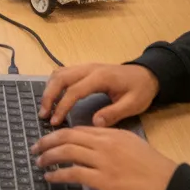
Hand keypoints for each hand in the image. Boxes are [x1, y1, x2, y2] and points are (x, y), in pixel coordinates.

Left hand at [33, 127, 176, 189]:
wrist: (170, 185)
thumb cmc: (155, 168)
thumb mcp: (132, 144)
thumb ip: (112, 140)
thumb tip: (94, 142)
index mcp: (111, 133)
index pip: (78, 129)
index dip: (60, 134)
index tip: (49, 138)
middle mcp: (104, 143)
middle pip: (68, 136)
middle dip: (48, 141)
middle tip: (35, 147)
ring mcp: (104, 161)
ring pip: (67, 151)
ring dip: (49, 155)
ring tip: (39, 161)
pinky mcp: (105, 180)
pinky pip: (74, 173)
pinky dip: (59, 174)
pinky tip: (51, 177)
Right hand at [39, 63, 159, 126]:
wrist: (146, 74)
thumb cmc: (140, 90)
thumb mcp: (133, 104)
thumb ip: (114, 113)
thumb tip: (94, 123)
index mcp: (100, 77)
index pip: (74, 90)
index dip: (62, 106)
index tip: (55, 122)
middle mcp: (89, 68)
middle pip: (61, 77)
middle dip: (49, 96)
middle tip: (43, 114)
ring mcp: (85, 67)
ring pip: (59, 73)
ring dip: (49, 89)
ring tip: (45, 108)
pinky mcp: (84, 69)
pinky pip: (63, 72)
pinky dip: (54, 84)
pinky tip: (53, 97)